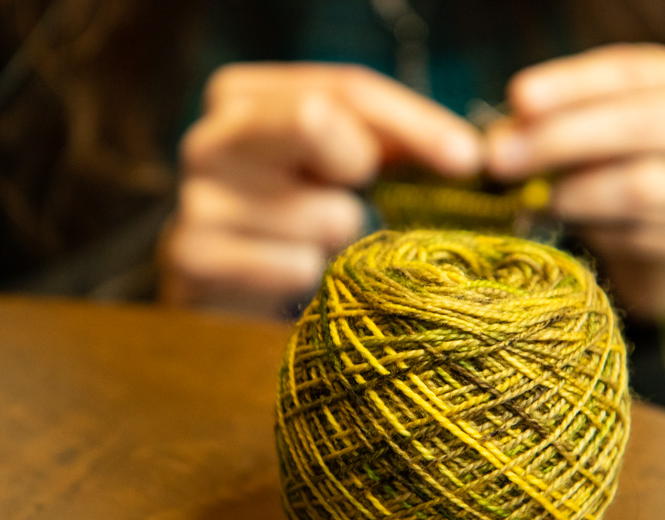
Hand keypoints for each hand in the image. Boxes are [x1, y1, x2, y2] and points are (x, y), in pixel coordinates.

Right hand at [160, 63, 482, 316]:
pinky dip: (312, 278)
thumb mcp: (341, 163)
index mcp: (244, 95)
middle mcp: (210, 136)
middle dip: (361, 167)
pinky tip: (289, 275)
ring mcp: (195, 198)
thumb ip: (395, 143)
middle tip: (360, 198)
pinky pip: (299, 266)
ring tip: (310, 245)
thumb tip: (470, 156)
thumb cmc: (296, 214)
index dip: (416, 123)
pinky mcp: (194, 259)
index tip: (468, 159)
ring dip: (339, 241)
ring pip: (326, 214)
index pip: (346, 90)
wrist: (224, 285)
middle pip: (316, 120)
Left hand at [486, 44, 664, 319]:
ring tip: (532, 200)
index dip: (572, 85)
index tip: (518, 99)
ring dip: (577, 193)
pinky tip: (570, 232)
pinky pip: (650, 235)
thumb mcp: (596, 143)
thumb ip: (555, 128)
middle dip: (563, 139)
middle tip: (502, 159)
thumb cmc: (630, 181)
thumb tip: (498, 138)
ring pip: (646, 184)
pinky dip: (600, 232)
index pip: (635, 71)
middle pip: (642, 122)